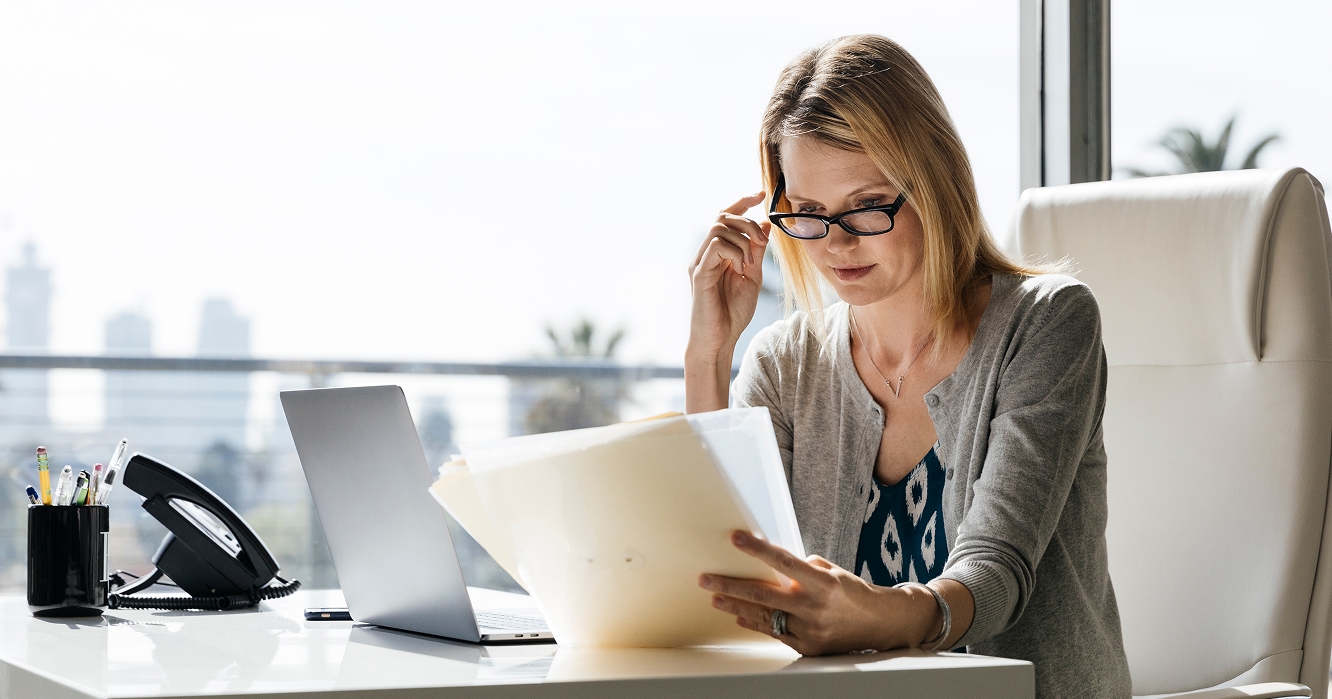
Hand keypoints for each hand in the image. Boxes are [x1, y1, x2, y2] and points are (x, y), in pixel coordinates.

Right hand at [686, 193, 771, 360]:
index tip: (761, 194)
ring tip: (750, 262)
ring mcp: (699, 263)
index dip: (742, 202)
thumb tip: (764, 224)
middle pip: (721, 217)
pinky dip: (735, 252)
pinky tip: (742, 268)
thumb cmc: (732, 315)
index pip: (725, 217)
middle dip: (746, 222)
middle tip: (761, 241)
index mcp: (717, 254)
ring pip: (718, 228)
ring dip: (742, 239)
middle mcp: (704, 255)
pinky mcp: (699, 273)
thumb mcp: (752, 278)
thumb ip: (756, 252)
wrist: (719, 341)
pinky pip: (716, 246)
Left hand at [698, 531, 935, 654]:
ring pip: (765, 617)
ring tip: (716, 597)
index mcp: (822, 583)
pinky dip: (757, 623)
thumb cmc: (853, 592)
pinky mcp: (808, 647)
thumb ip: (802, 568)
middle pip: (764, 595)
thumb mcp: (832, 572)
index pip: (783, 562)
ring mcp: (810, 630)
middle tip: (707, 579)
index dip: (758, 549)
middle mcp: (814, 607)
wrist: (880, 623)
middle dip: (731, 586)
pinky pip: (776, 633)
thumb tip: (772, 563)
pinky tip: (740, 615)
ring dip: (737, 606)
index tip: (736, 539)